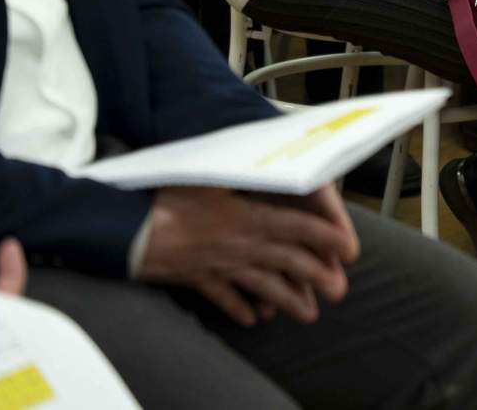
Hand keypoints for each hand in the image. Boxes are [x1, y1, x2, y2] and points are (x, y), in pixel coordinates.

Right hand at [136, 184, 358, 326]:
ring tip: (308, 314)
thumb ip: (244, 170)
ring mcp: (222, 267)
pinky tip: (254, 319)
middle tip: (339, 290)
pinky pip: (225, 299)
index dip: (327, 239)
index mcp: (250, 218)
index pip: (299, 230)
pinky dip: (241, 310)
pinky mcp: (200, 280)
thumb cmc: (170, 197)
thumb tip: (270, 156)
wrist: (129, 231)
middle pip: (289, 264)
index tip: (348, 249)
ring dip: (289, 301)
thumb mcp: (213, 175)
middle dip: (318, 277)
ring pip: (264, 288)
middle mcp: (242, 246)